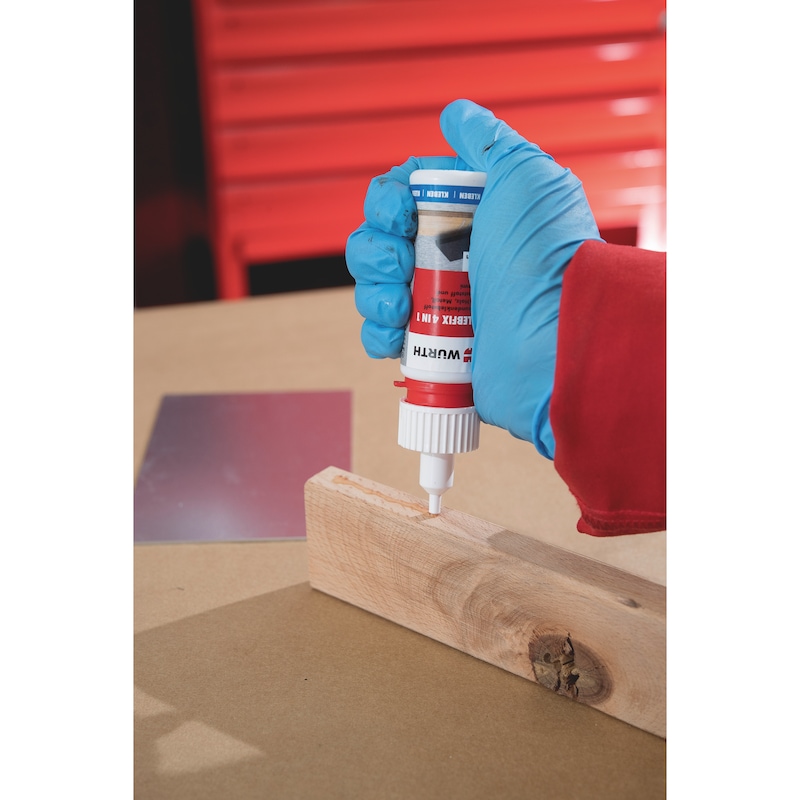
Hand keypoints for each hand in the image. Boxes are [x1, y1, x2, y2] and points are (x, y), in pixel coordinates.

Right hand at [345, 99, 601, 457]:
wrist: (552, 338)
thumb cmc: (542, 258)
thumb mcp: (526, 179)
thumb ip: (488, 142)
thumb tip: (456, 113)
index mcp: (469, 213)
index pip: (402, 194)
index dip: (386, 201)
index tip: (398, 213)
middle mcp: (453, 255)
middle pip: (379, 239)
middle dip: (375, 249)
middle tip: (400, 263)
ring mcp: (441, 300)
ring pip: (374, 285)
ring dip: (372, 291)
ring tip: (398, 305)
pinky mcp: (432, 343)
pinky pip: (382, 333)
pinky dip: (376, 333)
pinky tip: (393, 333)